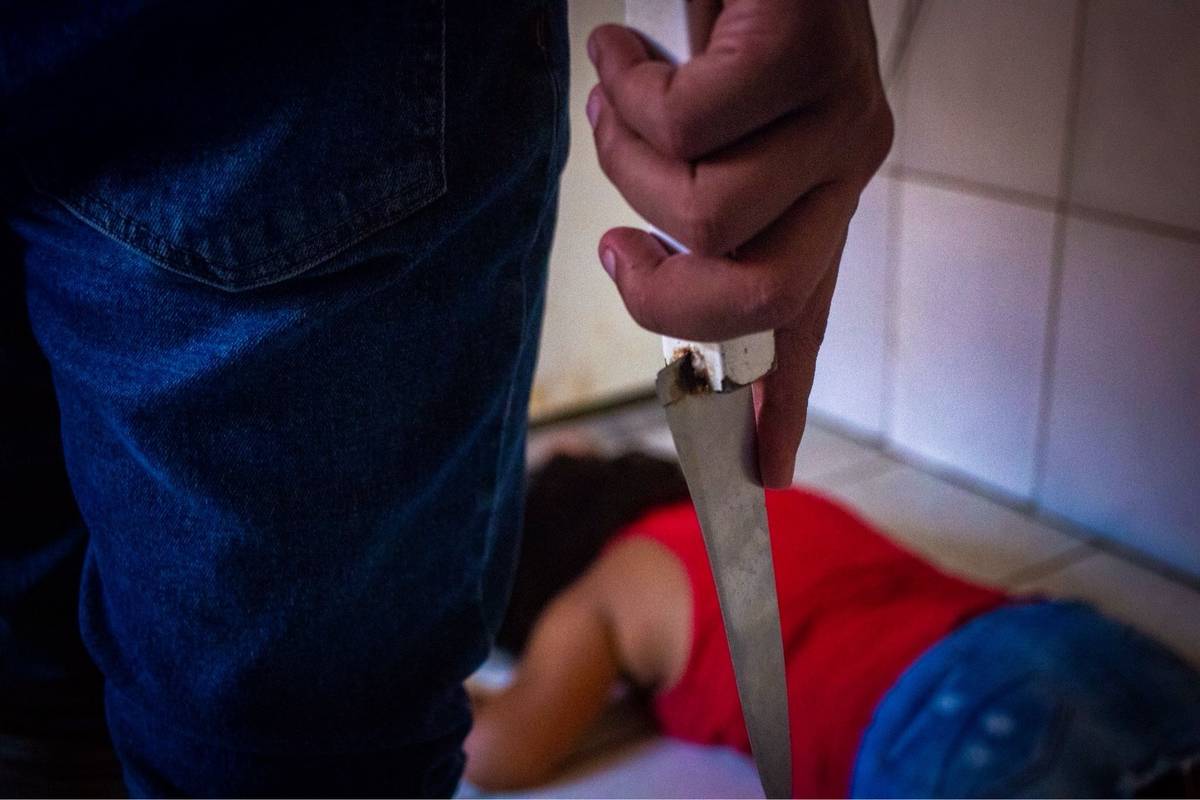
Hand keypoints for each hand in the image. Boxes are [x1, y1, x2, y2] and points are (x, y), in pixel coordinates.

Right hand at [587, 0, 892, 486]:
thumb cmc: (718, 21)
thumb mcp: (696, 132)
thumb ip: (689, 198)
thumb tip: (641, 256)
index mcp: (814, 196)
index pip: (804, 322)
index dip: (781, 401)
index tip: (769, 477)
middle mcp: (842, 166)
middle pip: (758, 302)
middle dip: (658, 293)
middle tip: (611, 244)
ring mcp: (840, 113)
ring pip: (707, 212)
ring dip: (625, 158)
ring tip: (616, 90)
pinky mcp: (814, 56)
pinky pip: (691, 125)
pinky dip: (629, 91)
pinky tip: (618, 48)